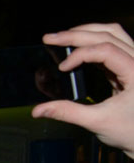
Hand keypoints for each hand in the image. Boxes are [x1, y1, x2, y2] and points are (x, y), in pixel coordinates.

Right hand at [33, 23, 133, 158]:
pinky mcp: (129, 65)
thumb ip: (67, 112)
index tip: (62, 68)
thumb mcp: (97, 122)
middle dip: (76, 34)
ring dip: (87, 31)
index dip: (80, 55)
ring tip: (63, 36)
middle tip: (50, 38)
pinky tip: (76, 47)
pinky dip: (93, 41)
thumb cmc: (130, 131)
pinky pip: (112, 43)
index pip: (105, 50)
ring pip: (113, 32)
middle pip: (107, 34)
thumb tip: (38, 110)